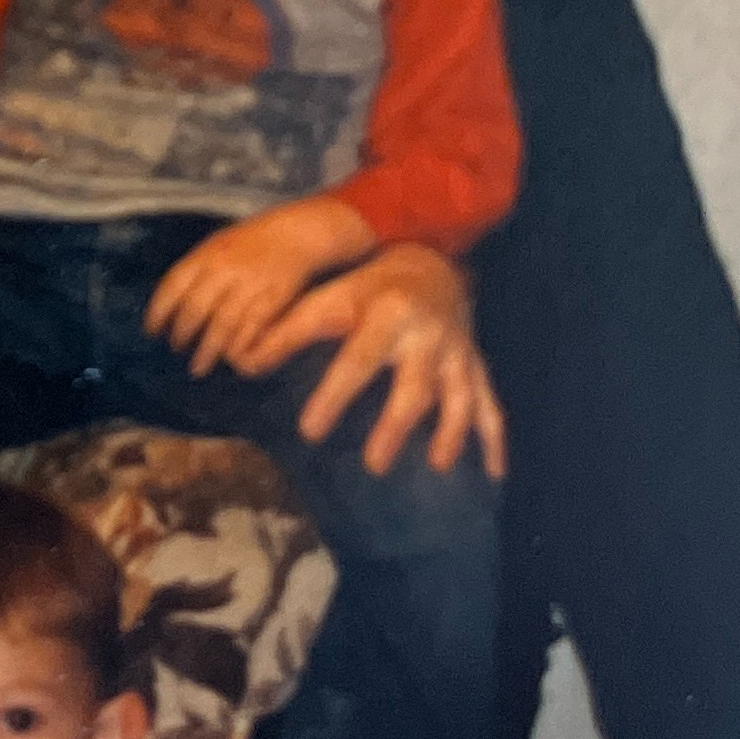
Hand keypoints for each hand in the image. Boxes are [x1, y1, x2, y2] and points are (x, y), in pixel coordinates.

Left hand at [144, 198, 373, 378]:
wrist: (294, 234)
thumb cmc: (250, 243)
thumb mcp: (216, 245)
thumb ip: (194, 271)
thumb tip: (168, 302)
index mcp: (207, 254)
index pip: (173, 285)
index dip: (158, 311)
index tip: (151, 331)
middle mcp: (225, 269)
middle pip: (195, 308)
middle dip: (181, 334)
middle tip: (175, 349)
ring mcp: (249, 284)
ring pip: (221, 324)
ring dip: (207, 350)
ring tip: (197, 367)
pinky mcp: (272, 299)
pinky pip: (250, 328)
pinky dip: (238, 346)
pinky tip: (229, 359)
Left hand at [236, 241, 506, 479]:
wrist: (428, 265)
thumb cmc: (366, 288)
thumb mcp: (326, 300)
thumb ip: (287, 332)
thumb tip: (244, 364)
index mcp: (385, 316)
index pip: (356, 361)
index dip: (333, 397)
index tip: (309, 432)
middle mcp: (427, 336)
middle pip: (413, 386)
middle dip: (396, 426)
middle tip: (374, 465)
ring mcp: (457, 353)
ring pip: (459, 397)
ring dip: (450, 433)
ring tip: (435, 466)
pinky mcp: (475, 367)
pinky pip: (491, 405)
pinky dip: (495, 440)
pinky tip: (493, 473)